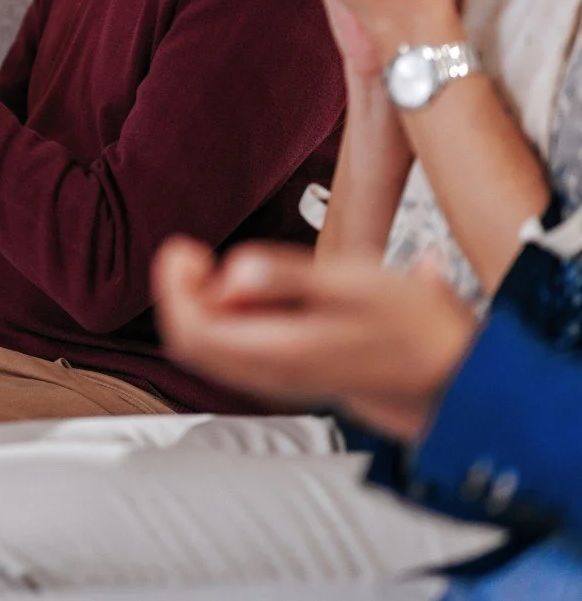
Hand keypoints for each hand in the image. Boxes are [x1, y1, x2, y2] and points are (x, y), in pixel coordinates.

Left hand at [153, 237, 477, 440]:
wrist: (453, 372)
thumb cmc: (410, 324)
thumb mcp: (353, 283)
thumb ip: (288, 277)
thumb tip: (232, 272)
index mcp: (279, 352)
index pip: (193, 331)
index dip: (173, 287)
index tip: (184, 248)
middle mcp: (271, 375)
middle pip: (191, 343)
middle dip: (178, 293)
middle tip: (191, 252)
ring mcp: (280, 378)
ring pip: (211, 349)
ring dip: (199, 303)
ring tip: (211, 263)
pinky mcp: (292, 373)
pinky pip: (234, 351)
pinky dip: (223, 316)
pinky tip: (244, 288)